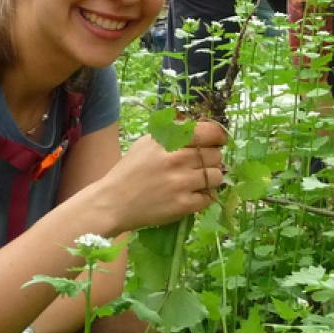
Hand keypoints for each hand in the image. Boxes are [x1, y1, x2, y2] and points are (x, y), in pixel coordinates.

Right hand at [95, 119, 226, 231]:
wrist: (113, 202)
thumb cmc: (130, 170)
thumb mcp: (147, 142)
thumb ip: (173, 132)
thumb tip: (201, 128)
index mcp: (169, 140)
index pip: (210, 132)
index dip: (219, 136)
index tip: (219, 141)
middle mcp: (177, 158)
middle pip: (216, 155)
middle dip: (211, 160)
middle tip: (199, 165)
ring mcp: (182, 183)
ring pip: (217, 176)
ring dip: (210, 179)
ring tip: (195, 181)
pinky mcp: (184, 205)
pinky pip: (210, 197)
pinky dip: (204, 196)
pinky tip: (190, 194)